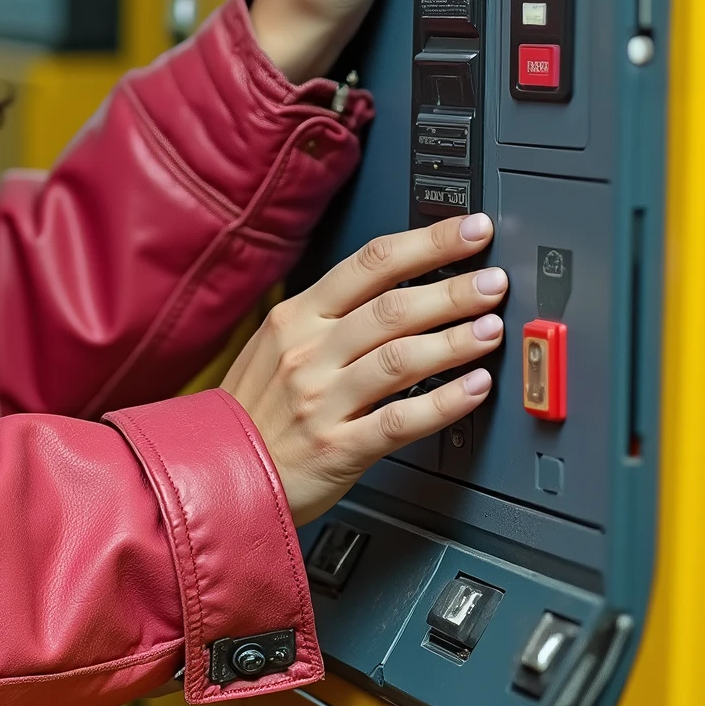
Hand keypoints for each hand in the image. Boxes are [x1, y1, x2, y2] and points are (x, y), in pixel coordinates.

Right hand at [222, 212, 505, 525]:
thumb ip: (329, 317)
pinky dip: (444, 403)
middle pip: (393, 307)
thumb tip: (399, 287)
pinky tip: (474, 389)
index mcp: (296, 317)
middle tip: (495, 280)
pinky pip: (400, 420)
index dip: (428, 242)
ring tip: (492, 329)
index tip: (470, 231)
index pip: (370, 264)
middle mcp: (308, 352)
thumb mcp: (275, 346)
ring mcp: (322, 399)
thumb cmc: (251, 412)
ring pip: (400, 358)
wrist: (210, 474)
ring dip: (454, 339)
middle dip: (453, 289)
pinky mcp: (337, 447)